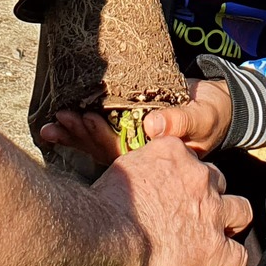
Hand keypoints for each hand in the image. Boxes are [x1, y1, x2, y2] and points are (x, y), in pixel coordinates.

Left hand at [40, 80, 234, 162]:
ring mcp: (129, 143)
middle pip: (103, 149)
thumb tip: (153, 126)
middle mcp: (137, 154)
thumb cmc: (209, 116)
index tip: (86, 121)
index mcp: (153, 157)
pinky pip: (100, 129)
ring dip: (75, 134)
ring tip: (53, 124)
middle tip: (59, 121)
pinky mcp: (127, 127)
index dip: (103, 137)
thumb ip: (179, 122)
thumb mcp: (200, 119)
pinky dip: (81, 126)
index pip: (123, 151)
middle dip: (81, 135)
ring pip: (97, 142)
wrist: (213, 107)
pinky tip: (59, 122)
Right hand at [90, 137, 250, 265]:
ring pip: (241, 211)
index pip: (191, 158)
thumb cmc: (103, 205)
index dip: (185, 176)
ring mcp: (211, 211)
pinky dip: (233, 264)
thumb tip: (141, 182)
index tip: (175, 190)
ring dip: (233, 222)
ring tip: (222, 235)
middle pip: (218, 181)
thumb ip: (142, 169)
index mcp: (174, 153)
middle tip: (196, 214)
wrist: (107, 236)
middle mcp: (198, 176)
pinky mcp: (214, 247)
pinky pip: (238, 257)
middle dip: (210, 196)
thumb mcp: (122, 169)